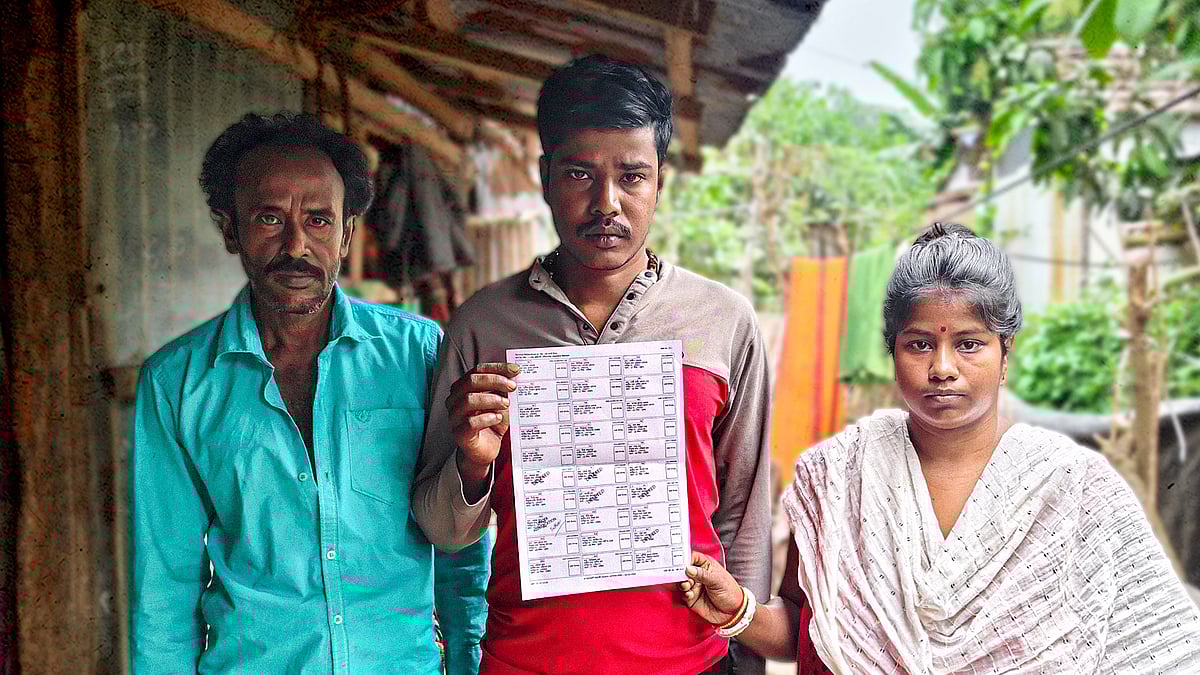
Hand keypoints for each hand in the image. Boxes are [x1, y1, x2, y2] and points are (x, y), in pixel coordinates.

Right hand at [448, 363, 518, 483]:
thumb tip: (516, 375)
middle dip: (495, 381)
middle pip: (471, 381)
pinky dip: (487, 418)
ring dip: (491, 399)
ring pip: (468, 400)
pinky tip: (498, 418)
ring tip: (506, 404)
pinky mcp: (459, 433)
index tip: (516, 370)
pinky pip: (470, 422)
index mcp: (463, 387)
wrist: (485, 450)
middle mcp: (455, 399)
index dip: (497, 368)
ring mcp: (454, 416)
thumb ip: (503, 390)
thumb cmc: (491, 423)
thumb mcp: (500, 403)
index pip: (478, 370)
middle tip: (512, 387)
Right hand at [680, 551, 744, 625]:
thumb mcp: (718, 581)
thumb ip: (702, 574)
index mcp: (706, 566)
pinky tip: (690, 594)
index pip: (693, 557)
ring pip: (681, 581)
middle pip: (683, 569)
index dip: (685, 558)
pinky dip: (684, 593)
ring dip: (682, 583)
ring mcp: (694, 586)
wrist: (733, 613)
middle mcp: (698, 575)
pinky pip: (683, 594)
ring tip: (688, 585)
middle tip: (681, 574)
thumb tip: (689, 568)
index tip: (680, 561)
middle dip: (680, 571)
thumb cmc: (730, 593)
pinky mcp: (691, 598)